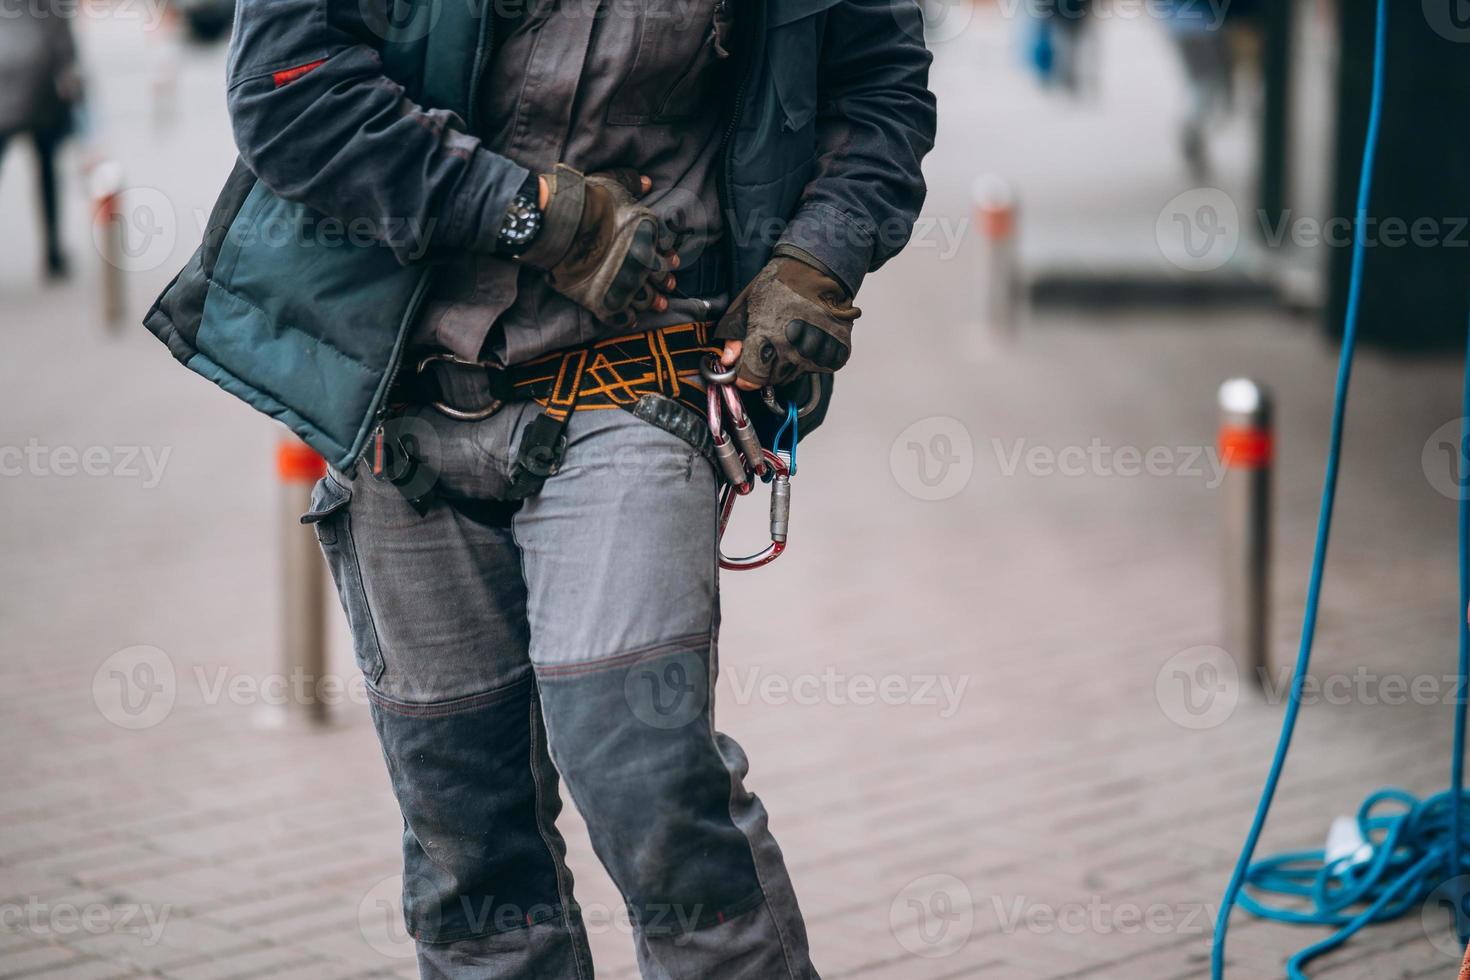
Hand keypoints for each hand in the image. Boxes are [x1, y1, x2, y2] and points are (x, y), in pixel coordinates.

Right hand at [519, 165, 678, 327]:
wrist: (561, 223)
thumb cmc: (587, 198)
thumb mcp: (612, 181)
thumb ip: (632, 182)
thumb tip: (647, 182)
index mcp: (649, 232)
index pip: (666, 249)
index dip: (668, 256)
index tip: (669, 260)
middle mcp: (643, 261)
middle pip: (659, 277)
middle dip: (664, 280)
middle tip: (666, 285)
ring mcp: (626, 283)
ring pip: (646, 299)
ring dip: (652, 301)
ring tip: (656, 303)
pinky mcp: (605, 301)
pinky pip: (622, 317)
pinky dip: (627, 317)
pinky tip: (629, 316)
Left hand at [712, 248, 858, 388]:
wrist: (819, 268)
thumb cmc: (781, 282)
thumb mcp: (747, 304)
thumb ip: (734, 336)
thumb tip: (727, 361)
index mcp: (765, 337)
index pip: (752, 378)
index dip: (746, 378)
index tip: (745, 373)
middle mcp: (791, 348)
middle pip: (772, 379)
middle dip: (766, 368)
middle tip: (770, 345)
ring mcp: (814, 352)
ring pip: (794, 374)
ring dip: (789, 363)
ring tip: (791, 336)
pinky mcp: (834, 353)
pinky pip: (816, 367)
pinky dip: (810, 358)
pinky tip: (808, 338)